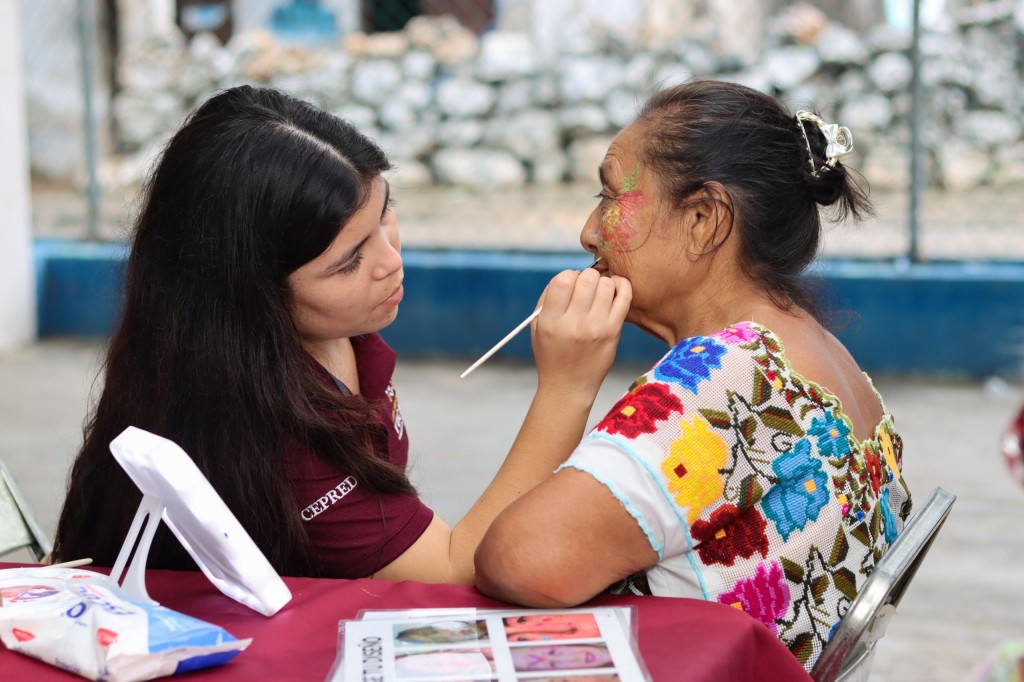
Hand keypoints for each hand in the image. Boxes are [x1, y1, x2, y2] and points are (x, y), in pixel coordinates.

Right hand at [531, 268, 631, 397]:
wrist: (569, 386)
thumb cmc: (551, 354)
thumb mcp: (537, 327)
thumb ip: (548, 298)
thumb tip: (571, 274)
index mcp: (550, 322)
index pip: (562, 280)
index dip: (567, 276)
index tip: (569, 285)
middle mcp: (573, 324)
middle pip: (586, 278)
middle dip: (586, 277)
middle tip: (585, 288)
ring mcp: (596, 328)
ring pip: (606, 284)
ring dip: (602, 282)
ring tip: (598, 292)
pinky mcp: (614, 332)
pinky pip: (624, 297)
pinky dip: (621, 285)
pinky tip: (615, 287)